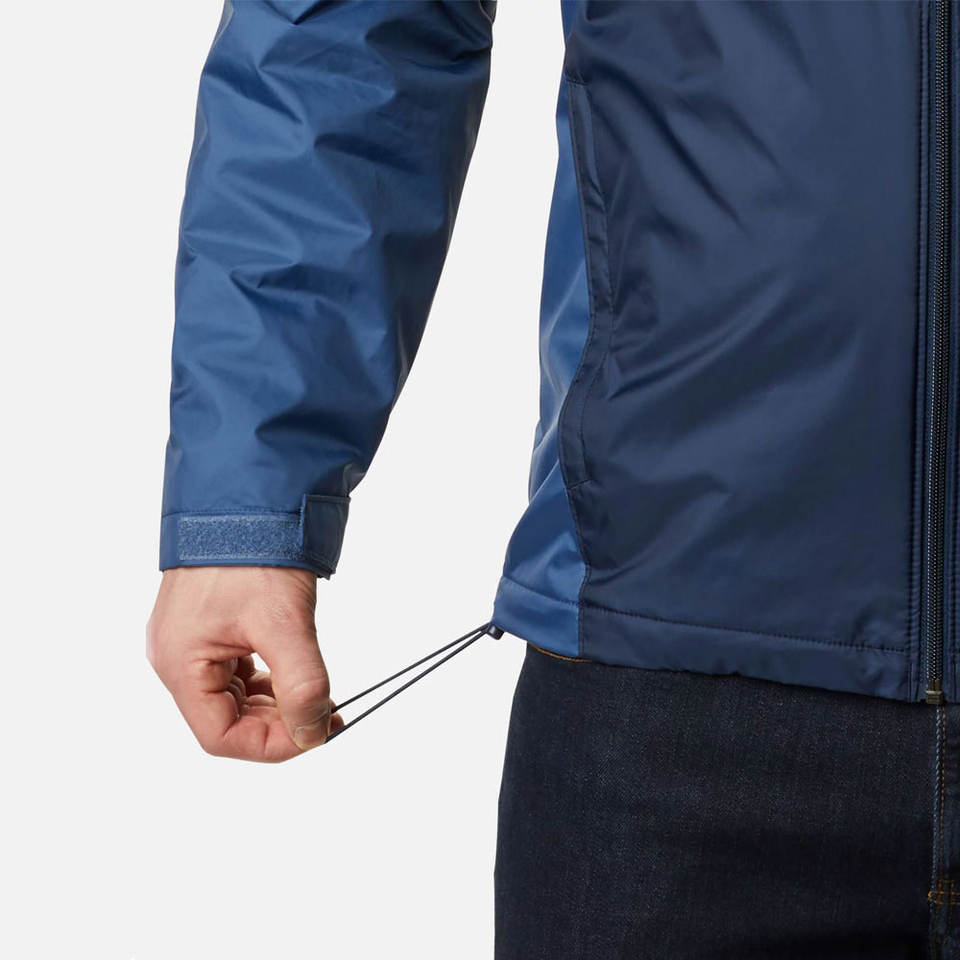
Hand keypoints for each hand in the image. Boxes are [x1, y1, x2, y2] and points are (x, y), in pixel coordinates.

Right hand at [147, 566, 342, 761]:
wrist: (248, 493)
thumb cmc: (253, 551)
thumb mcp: (284, 623)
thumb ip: (302, 684)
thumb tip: (315, 733)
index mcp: (180, 663)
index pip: (221, 736)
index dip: (272, 745)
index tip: (317, 734)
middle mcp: (177, 656)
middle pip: (228, 719)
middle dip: (279, 724)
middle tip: (326, 715)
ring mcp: (192, 638)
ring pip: (236, 697)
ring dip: (277, 702)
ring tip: (317, 694)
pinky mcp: (211, 623)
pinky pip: (238, 670)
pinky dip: (271, 678)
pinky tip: (297, 670)